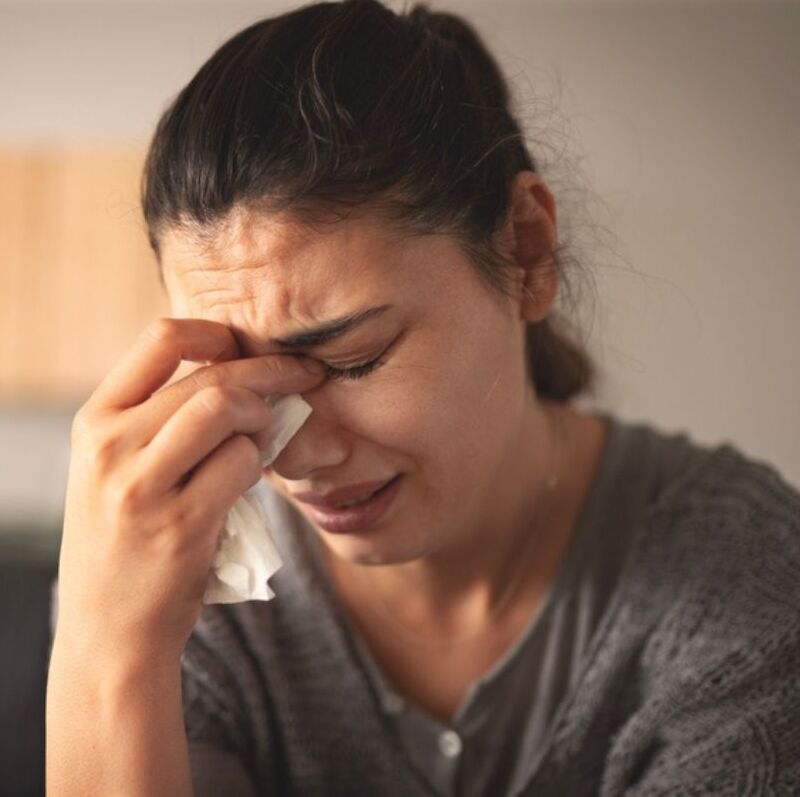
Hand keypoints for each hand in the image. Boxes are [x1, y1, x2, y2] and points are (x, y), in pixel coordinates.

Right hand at [53, 318, 324, 666]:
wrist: (109, 633)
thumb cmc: (126, 542)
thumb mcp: (117, 470)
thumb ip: (159, 421)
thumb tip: (242, 374)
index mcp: (95, 423)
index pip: (160, 340)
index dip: (215, 331)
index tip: (246, 344)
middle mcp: (111, 447)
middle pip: (210, 376)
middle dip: (272, 369)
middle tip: (306, 374)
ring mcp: (143, 487)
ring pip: (227, 409)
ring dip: (265, 416)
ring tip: (270, 432)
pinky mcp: (181, 525)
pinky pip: (243, 463)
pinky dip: (262, 460)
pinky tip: (258, 472)